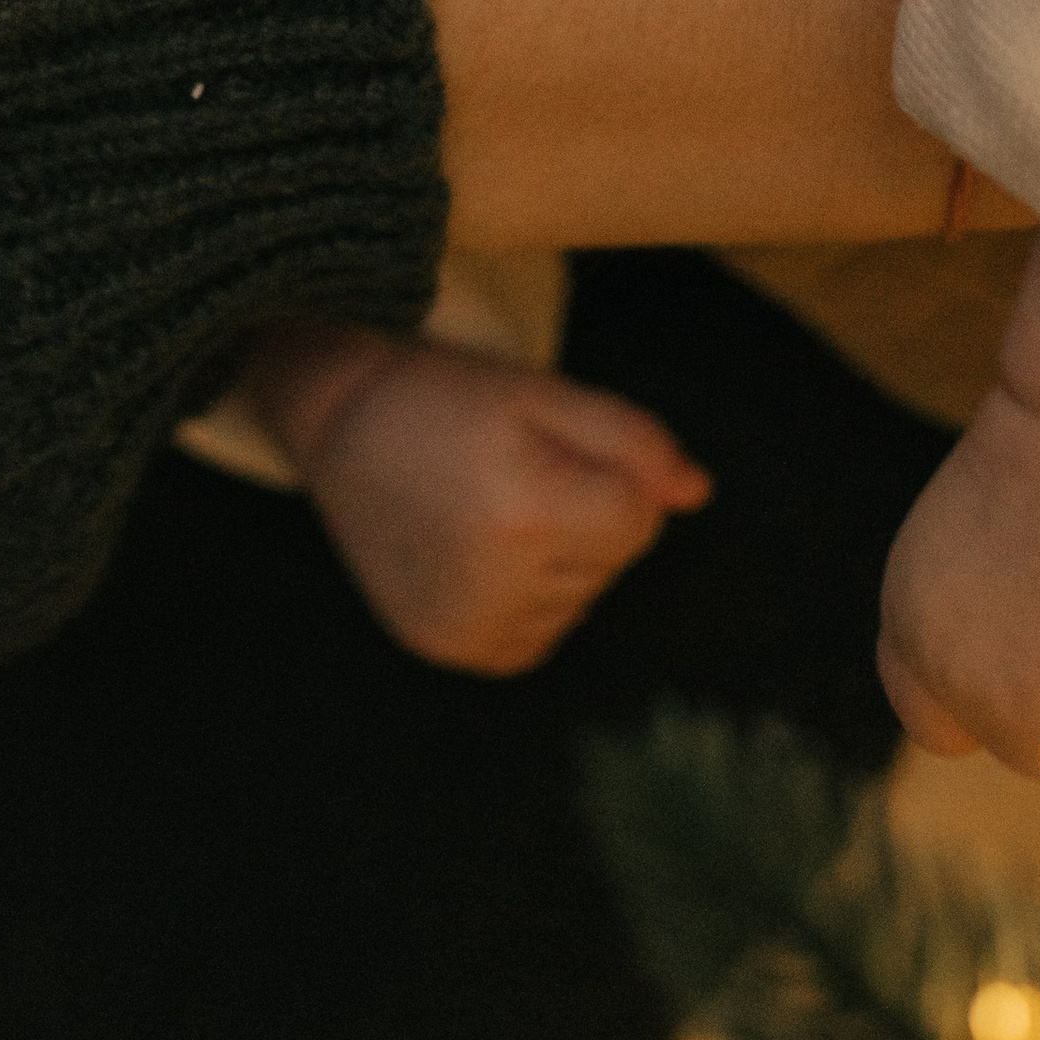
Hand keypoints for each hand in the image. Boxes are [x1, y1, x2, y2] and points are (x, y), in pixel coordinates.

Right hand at [240, 324, 710, 676]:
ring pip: (578, 600)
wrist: (340, 423)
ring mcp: (466, 628)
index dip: (610, 474)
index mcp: (524, 512)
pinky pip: (537, 635)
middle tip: (508, 470)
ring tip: (488, 507)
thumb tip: (698, 492)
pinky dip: (527, 598)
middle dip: (582, 514)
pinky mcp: (449, 647)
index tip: (549, 446)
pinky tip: (480, 553)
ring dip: (555, 558)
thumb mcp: (545, 392)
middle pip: (611, 563)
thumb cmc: (450, 398)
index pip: (639, 520)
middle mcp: (494, 584)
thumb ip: (634, 440)